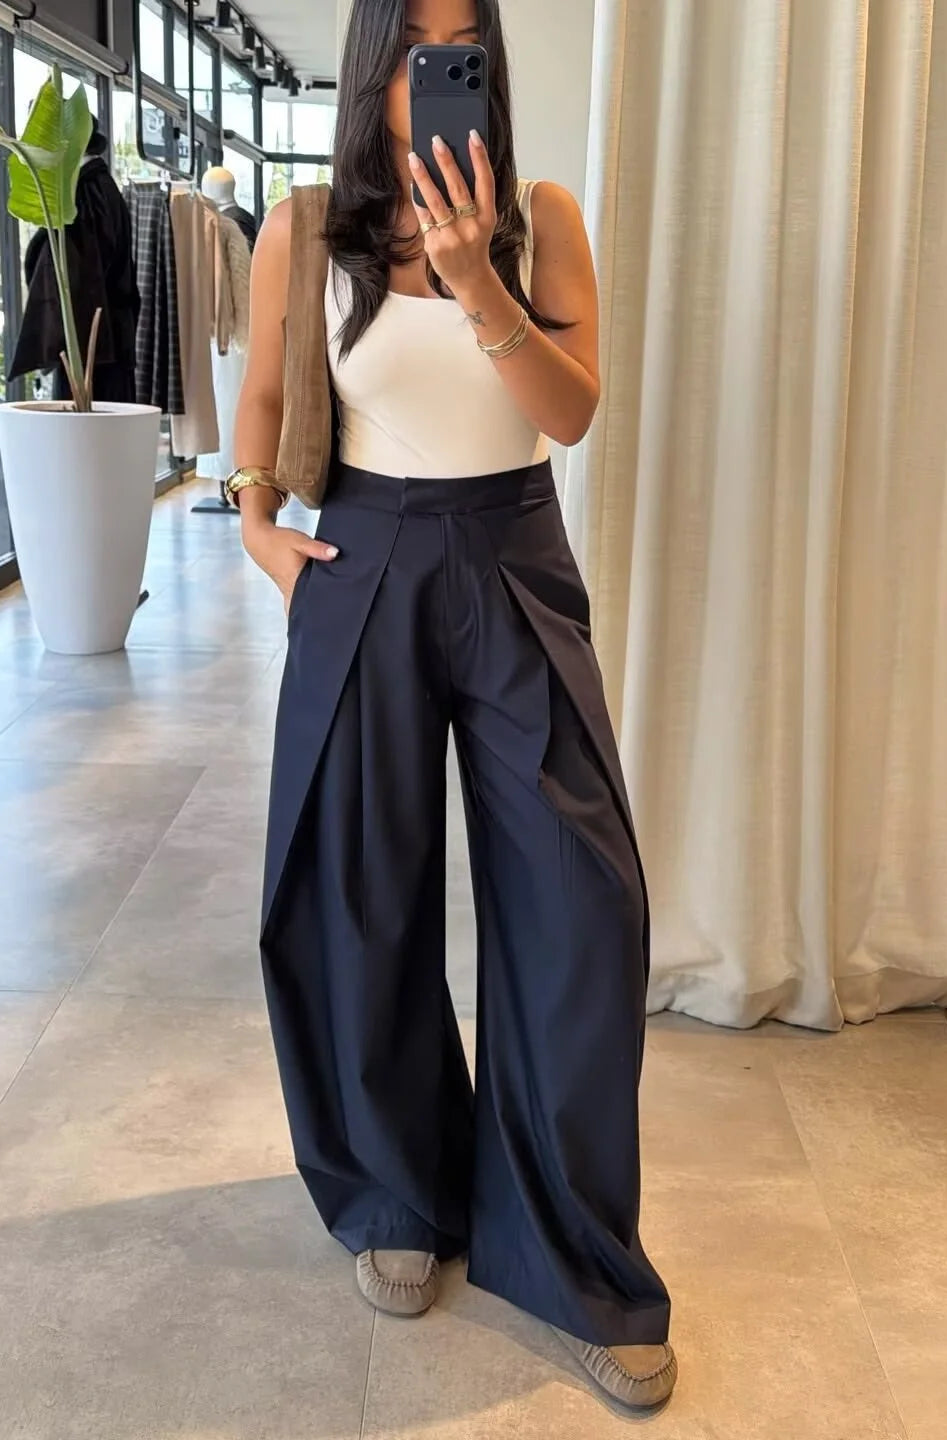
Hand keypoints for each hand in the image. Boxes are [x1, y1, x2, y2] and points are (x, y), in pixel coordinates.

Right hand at [241, 514, 337, 614]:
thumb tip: (335, 553)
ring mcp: (287, 589)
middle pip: (304, 609)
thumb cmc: (278, 541)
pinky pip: (295, 601)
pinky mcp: (286, 586)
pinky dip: (302, 606)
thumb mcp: (300, 541)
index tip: (331, 619)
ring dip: (310, 612)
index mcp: (295, 580)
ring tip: (324, 619)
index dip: (318, 613)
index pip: (308, 603)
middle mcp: (290, 588)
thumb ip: (318, 548)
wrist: (259, 540)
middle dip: (317, 616)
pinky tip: (312, 608)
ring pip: (299, 607)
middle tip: (332, 623)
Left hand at [408, 130, 496, 293]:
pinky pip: (424, 217)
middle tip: (436, 140)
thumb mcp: (483, 222)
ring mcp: (453, 237)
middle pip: (457, 187)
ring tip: (414, 157)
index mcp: (487, 216)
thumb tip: (452, 168)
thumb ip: (473, 199)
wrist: (470, 278)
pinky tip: (412, 184)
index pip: (485, 181)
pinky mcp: (436, 245)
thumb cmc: (475, 243)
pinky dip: (417, 200)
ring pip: (435, 200)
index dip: (480, 158)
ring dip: (423, 176)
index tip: (472, 136)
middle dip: (446, 161)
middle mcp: (471, 226)